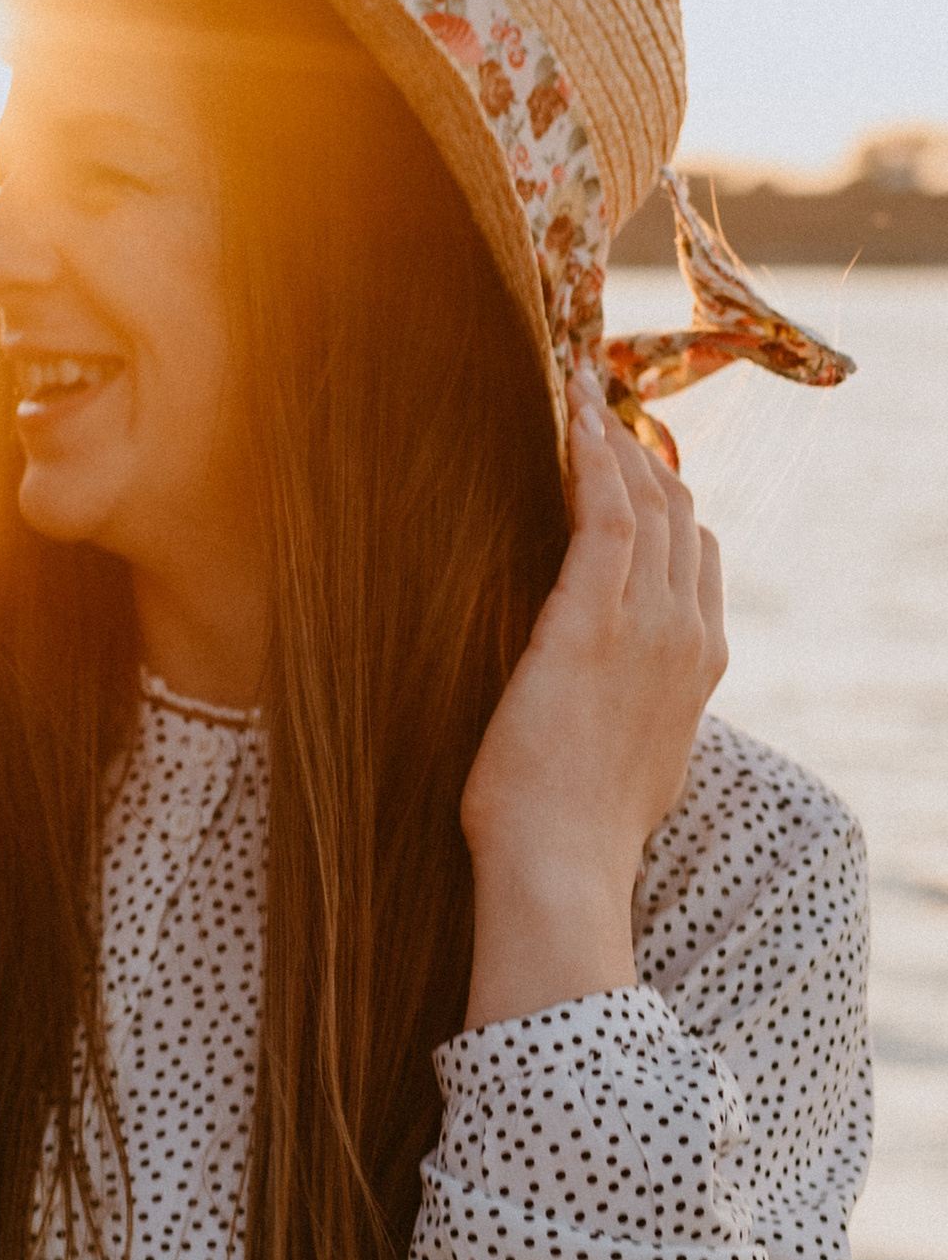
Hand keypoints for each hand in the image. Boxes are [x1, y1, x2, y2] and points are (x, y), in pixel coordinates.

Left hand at [460, 364, 726, 1031]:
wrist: (559, 869)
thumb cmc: (574, 833)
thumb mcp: (629, 764)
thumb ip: (634, 718)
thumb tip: (616, 709)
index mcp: (699, 666)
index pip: (695, 554)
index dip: (663, 498)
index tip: (625, 459)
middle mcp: (685, 634)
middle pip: (677, 515)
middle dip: (639, 454)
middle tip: (593, 403)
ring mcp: (644, 626)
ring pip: (644, 503)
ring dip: (611, 439)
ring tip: (575, 391)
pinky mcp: (590, 623)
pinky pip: (602, 515)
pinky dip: (589, 457)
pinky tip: (569, 418)